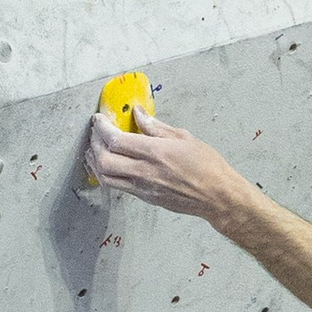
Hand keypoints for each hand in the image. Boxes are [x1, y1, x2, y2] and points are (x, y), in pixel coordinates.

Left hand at [86, 104, 250, 223]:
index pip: (116, 139)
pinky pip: (116, 186)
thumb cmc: (207, 166)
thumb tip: (138, 114)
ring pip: (105, 177)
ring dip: (95, 161)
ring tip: (96, 148)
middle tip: (96, 132)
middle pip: (104, 160)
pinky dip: (105, 173)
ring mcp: (143, 187)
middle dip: (94, 143)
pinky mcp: (144, 197)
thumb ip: (156, 126)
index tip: (99, 119)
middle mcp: (145, 171)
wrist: (217, 196)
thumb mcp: (183, 137)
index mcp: (155, 152)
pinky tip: (108, 164)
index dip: (101, 127)